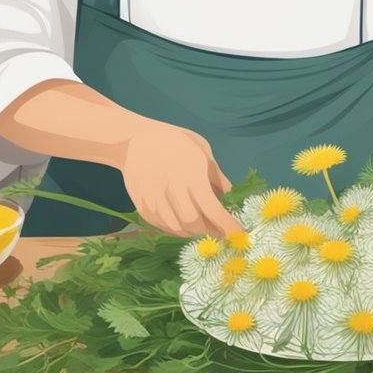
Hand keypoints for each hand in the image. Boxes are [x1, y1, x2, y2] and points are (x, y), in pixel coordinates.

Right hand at [118, 120, 241, 237]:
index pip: (211, 208)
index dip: (227, 225)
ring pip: (177, 228)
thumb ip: (217, 177)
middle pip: (193, 223)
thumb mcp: (203, 151)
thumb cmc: (175, 143)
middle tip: (219, 229)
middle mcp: (170, 188)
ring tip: (201, 224)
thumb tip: (231, 198)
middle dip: (209, 230)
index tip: (238, 233)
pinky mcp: (141, 206)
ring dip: (193, 231)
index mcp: (189, 174)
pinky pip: (162, 226)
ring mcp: (153, 199)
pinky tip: (184, 221)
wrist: (134, 140)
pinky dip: (176, 228)